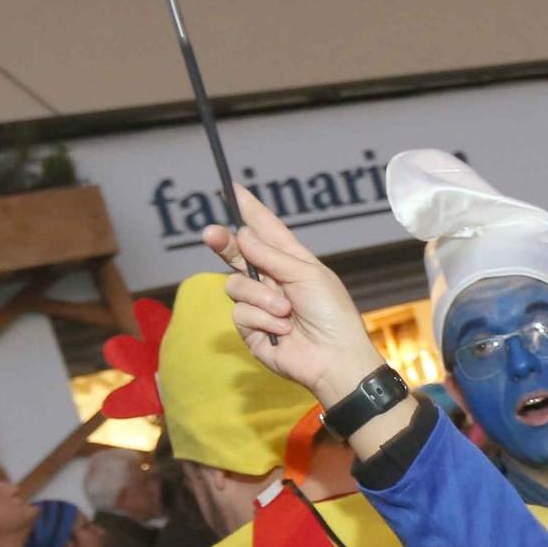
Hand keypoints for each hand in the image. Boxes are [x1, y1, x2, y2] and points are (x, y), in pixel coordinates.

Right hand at [203, 185, 379, 408]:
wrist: (336, 358)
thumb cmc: (332, 315)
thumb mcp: (307, 275)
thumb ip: (272, 255)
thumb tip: (241, 235)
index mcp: (290, 262)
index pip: (266, 231)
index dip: (250, 211)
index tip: (233, 189)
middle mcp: (272, 280)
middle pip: (238, 253)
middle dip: (223, 242)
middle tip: (211, 234)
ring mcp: (260, 305)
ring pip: (235, 285)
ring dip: (261, 297)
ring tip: (287, 311)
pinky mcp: (252, 330)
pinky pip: (241, 313)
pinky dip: (262, 319)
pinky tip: (283, 329)